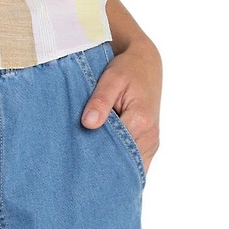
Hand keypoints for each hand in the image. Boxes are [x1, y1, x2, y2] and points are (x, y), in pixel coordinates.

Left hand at [81, 39, 161, 176]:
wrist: (146, 63)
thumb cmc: (128, 69)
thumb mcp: (111, 78)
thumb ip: (100, 101)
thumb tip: (88, 124)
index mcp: (141, 121)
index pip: (113, 149)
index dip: (94, 153)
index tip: (76, 156)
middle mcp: (150, 137)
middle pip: (121, 161)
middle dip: (101, 164)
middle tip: (77, 165)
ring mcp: (152, 143)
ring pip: (128, 164)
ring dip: (110, 163)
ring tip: (88, 163)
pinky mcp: (149, 144)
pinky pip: (135, 162)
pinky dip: (120, 163)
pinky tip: (103, 161)